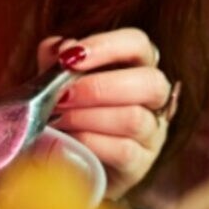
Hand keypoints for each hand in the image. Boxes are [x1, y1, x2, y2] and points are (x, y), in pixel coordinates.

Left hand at [38, 27, 179, 198]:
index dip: (106, 46)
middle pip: (149, 82)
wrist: (67, 156)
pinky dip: (90, 142)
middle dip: (99, 87)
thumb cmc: (67, 107)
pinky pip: (123, 151)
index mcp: (135, 64)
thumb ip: (56, 59)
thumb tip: (61, 48)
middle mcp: (153, 97)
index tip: (70, 57)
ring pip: (135, 119)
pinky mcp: (141, 164)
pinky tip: (68, 139)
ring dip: (88, 117)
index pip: (137, 43)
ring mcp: (152, 133)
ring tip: (57, 118)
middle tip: (62, 95)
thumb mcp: (57, 78)